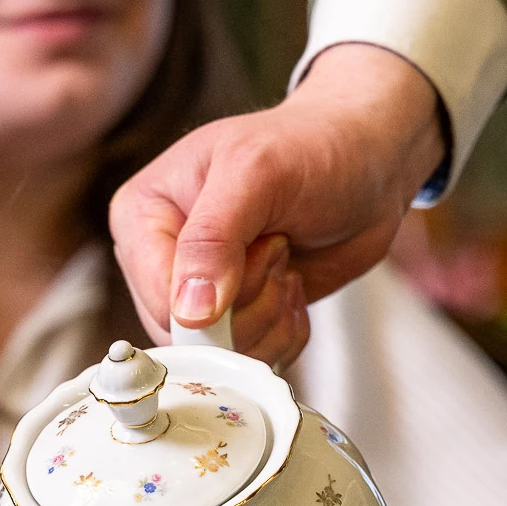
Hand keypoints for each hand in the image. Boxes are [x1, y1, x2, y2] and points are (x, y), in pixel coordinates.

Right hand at [109, 44, 443, 359]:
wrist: (364, 161)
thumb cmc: (309, 147)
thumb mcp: (257, 173)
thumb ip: (214, 238)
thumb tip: (189, 311)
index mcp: (142, 216)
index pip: (159, 300)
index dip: (216, 302)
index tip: (264, 254)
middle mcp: (161, 260)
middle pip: (190, 338)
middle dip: (250, 307)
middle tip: (279, 251)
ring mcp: (199, 293)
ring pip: (224, 355)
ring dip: (272, 317)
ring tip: (286, 262)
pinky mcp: (239, 318)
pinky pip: (256, 358)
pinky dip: (288, 331)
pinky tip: (294, 284)